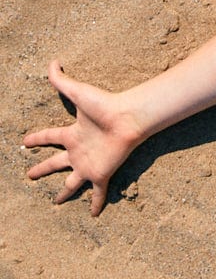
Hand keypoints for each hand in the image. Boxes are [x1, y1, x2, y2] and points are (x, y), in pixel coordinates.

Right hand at [23, 61, 144, 215]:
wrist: (128, 117)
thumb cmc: (105, 104)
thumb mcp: (78, 92)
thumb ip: (63, 80)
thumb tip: (52, 62)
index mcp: (72, 134)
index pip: (49, 137)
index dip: (36, 139)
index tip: (24, 141)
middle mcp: (78, 151)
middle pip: (55, 164)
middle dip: (42, 170)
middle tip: (29, 176)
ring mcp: (89, 165)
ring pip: (72, 183)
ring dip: (64, 193)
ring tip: (56, 202)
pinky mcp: (101, 175)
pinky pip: (97, 194)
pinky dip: (96, 204)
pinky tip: (94, 215)